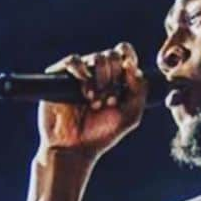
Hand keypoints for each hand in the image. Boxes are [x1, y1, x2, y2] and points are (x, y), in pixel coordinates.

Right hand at [37, 41, 146, 161]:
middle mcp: (98, 73)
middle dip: (114, 77)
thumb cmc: (102, 134)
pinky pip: (72, 61)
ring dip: (101, 79)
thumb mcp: (130, 115)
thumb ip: (139, 91)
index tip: (129, 70)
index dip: (128, 55)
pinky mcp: (61, 76)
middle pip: (112, 55)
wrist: (75, 149)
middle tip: (109, 101)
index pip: (123, 52)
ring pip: (96, 57)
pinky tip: (85, 92)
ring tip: (95, 103)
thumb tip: (132, 66)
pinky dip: (81, 72)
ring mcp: (80, 74)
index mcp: (116, 78)